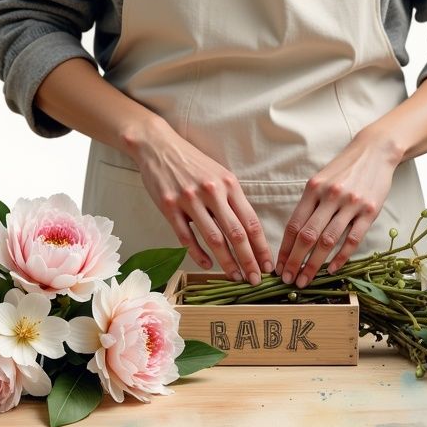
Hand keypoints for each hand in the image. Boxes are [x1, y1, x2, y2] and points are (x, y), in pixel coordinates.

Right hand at [129, 118, 273, 285]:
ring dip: (226, 262)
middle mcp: (212, 192)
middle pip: (236, 233)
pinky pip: (186, 237)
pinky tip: (207, 264)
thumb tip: (248, 231)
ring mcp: (189, 200)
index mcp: (229, 184)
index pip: (251, 221)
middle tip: (255, 280)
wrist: (159, 146)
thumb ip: (233, 200)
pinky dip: (198, 254)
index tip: (267, 265)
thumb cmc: (193, 163)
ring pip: (213, 238)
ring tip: (235, 277)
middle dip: (249, 260)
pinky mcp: (169, 207)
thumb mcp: (219, 174)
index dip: (261, 246)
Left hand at [276, 129, 403, 287]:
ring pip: (328, 241)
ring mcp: (351, 204)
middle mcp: (330, 196)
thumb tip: (294, 236)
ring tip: (305, 279)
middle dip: (294, 261)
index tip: (278, 266)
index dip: (284, 248)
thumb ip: (309, 204)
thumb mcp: (320, 179)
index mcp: (313, 188)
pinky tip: (331, 269)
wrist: (375, 151)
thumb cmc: (344, 169)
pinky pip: (352, 239)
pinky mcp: (370, 211)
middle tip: (288, 280)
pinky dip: (340, 257)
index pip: (294, 224)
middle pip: (308, 235)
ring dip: (314, 264)